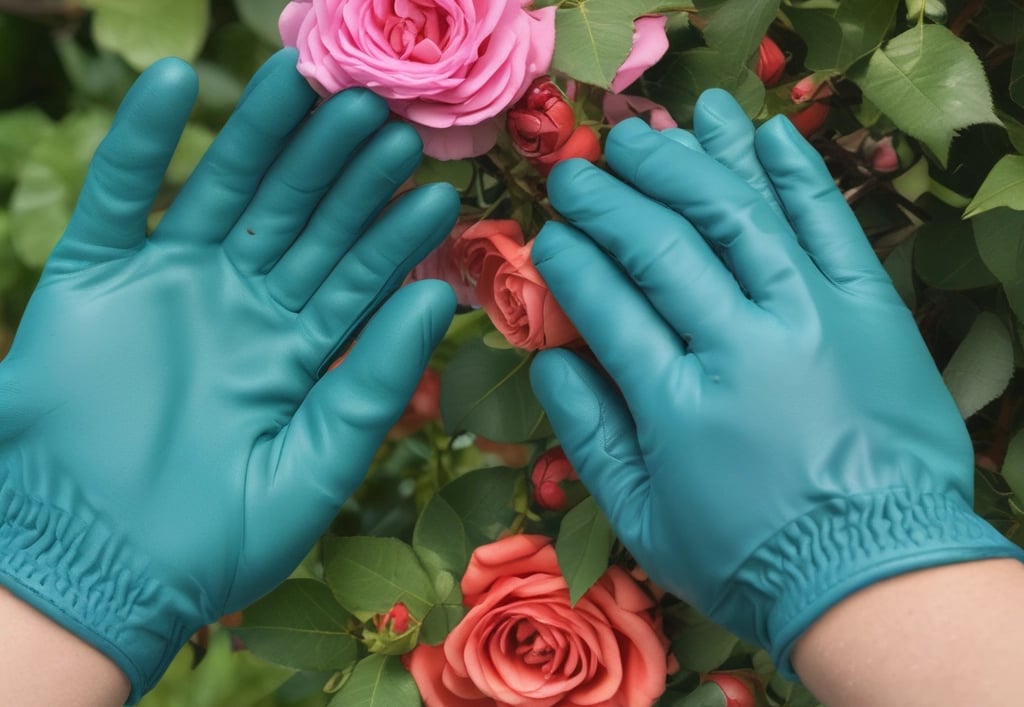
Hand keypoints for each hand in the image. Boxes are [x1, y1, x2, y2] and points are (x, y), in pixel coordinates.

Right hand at [0, 50, 457, 700]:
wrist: (91, 573)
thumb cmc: (214, 541)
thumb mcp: (316, 464)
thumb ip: (375, 379)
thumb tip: (439, 296)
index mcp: (296, 352)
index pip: (357, 276)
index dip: (394, 232)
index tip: (436, 187)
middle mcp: (241, 308)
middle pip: (302, 219)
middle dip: (342, 168)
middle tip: (385, 110)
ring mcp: (169, 287)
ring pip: (225, 190)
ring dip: (263, 133)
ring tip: (304, 78)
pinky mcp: (92, 280)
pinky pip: (119, 197)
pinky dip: (141, 141)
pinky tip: (174, 84)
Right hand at [529, 91, 1022, 675]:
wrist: (877, 576)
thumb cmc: (749, 558)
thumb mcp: (642, 519)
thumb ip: (588, 433)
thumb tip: (547, 358)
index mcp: (678, 404)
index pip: (608, 302)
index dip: (570, 258)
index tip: (549, 233)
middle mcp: (742, 347)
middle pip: (663, 245)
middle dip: (610, 196)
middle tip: (576, 169)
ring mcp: (812, 319)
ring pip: (739, 216)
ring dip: (685, 163)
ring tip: (644, 129)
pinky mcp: (872, 311)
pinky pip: (829, 224)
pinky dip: (793, 173)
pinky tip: (756, 131)